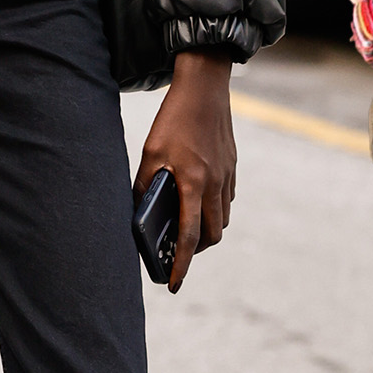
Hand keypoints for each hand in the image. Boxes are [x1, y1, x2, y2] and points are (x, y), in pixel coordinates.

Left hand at [134, 52, 238, 292]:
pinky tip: (198, 200)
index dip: (182, 264)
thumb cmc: (173, 119)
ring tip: (187, 227)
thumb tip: (140, 213)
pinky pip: (226, 199)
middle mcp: (214, 184)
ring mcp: (227, 176)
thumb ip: (146, 185)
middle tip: (179, 251)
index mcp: (192, 182)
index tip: (173, 284)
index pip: (190, 236)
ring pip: (222, 219)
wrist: (205, 88)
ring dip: (207, 230)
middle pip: (212, 235)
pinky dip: (214, 209)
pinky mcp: (232, 167)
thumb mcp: (150, 153)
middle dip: (197, 250)